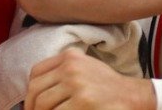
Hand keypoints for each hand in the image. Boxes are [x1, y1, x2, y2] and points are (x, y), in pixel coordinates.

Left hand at [25, 48, 154, 109]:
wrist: (131, 96)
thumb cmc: (105, 86)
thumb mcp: (84, 68)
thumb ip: (61, 72)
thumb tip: (33, 94)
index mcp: (70, 56)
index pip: (36, 72)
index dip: (30, 92)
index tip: (32, 105)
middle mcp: (71, 67)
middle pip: (36, 90)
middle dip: (32, 107)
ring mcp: (77, 84)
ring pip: (43, 104)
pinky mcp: (83, 101)